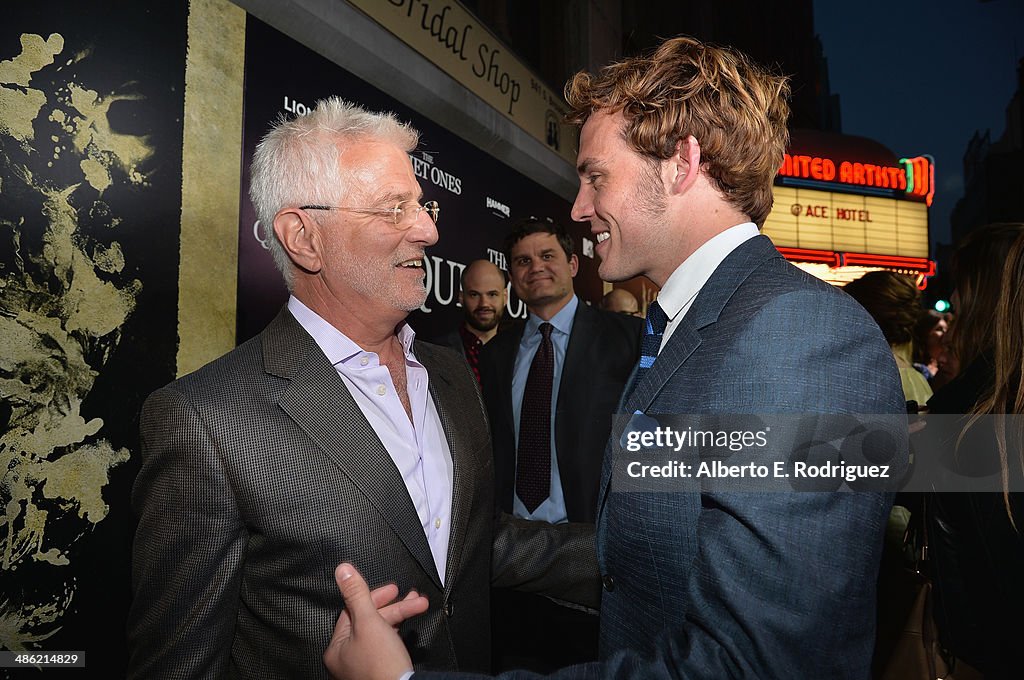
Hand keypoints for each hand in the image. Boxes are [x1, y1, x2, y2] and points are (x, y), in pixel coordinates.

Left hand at [324, 563, 425, 679]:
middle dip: (395, 606)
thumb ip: (356, 594)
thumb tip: (343, 571)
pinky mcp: (379, 669)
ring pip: (380, 631)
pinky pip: (386, 644)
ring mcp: (363, 665)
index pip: (353, 611)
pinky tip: (409, 627)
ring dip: (401, 615)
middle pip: (369, 620)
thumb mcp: (369, 621)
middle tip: (412, 598)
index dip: (374, 597)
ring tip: (418, 606)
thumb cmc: (381, 665)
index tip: (393, 589)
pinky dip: (398, 632)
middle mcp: (346, 658)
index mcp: (337, 647)